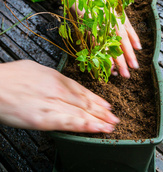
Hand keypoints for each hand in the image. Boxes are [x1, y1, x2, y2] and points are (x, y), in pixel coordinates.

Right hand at [0, 60, 118, 131]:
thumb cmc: (12, 77)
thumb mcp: (36, 70)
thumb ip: (51, 79)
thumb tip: (59, 83)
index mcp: (56, 77)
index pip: (81, 90)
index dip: (95, 98)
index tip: (105, 104)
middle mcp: (58, 90)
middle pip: (85, 102)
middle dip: (101, 111)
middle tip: (114, 117)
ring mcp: (53, 104)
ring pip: (81, 112)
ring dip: (98, 119)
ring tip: (110, 125)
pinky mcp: (44, 119)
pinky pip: (69, 123)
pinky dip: (84, 125)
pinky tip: (96, 128)